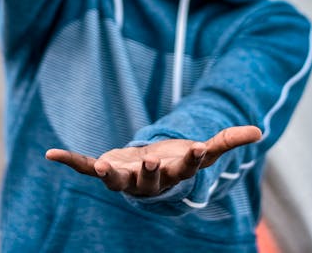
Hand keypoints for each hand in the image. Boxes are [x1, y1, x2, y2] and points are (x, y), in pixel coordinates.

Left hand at [46, 125, 260, 196]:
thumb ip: (227, 140)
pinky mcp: (105, 170)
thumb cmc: (177, 161)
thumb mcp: (201, 150)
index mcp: (176, 173)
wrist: (148, 174)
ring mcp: (125, 178)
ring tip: (105, 166)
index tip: (199, 148)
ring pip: (118, 181)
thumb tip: (259, 131)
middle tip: (153, 160)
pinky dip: (70, 161)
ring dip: (111, 174)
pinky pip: (86, 167)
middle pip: (152, 179)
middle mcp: (150, 181)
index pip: (187, 168)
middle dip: (152, 170)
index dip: (193, 158)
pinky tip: (51, 154)